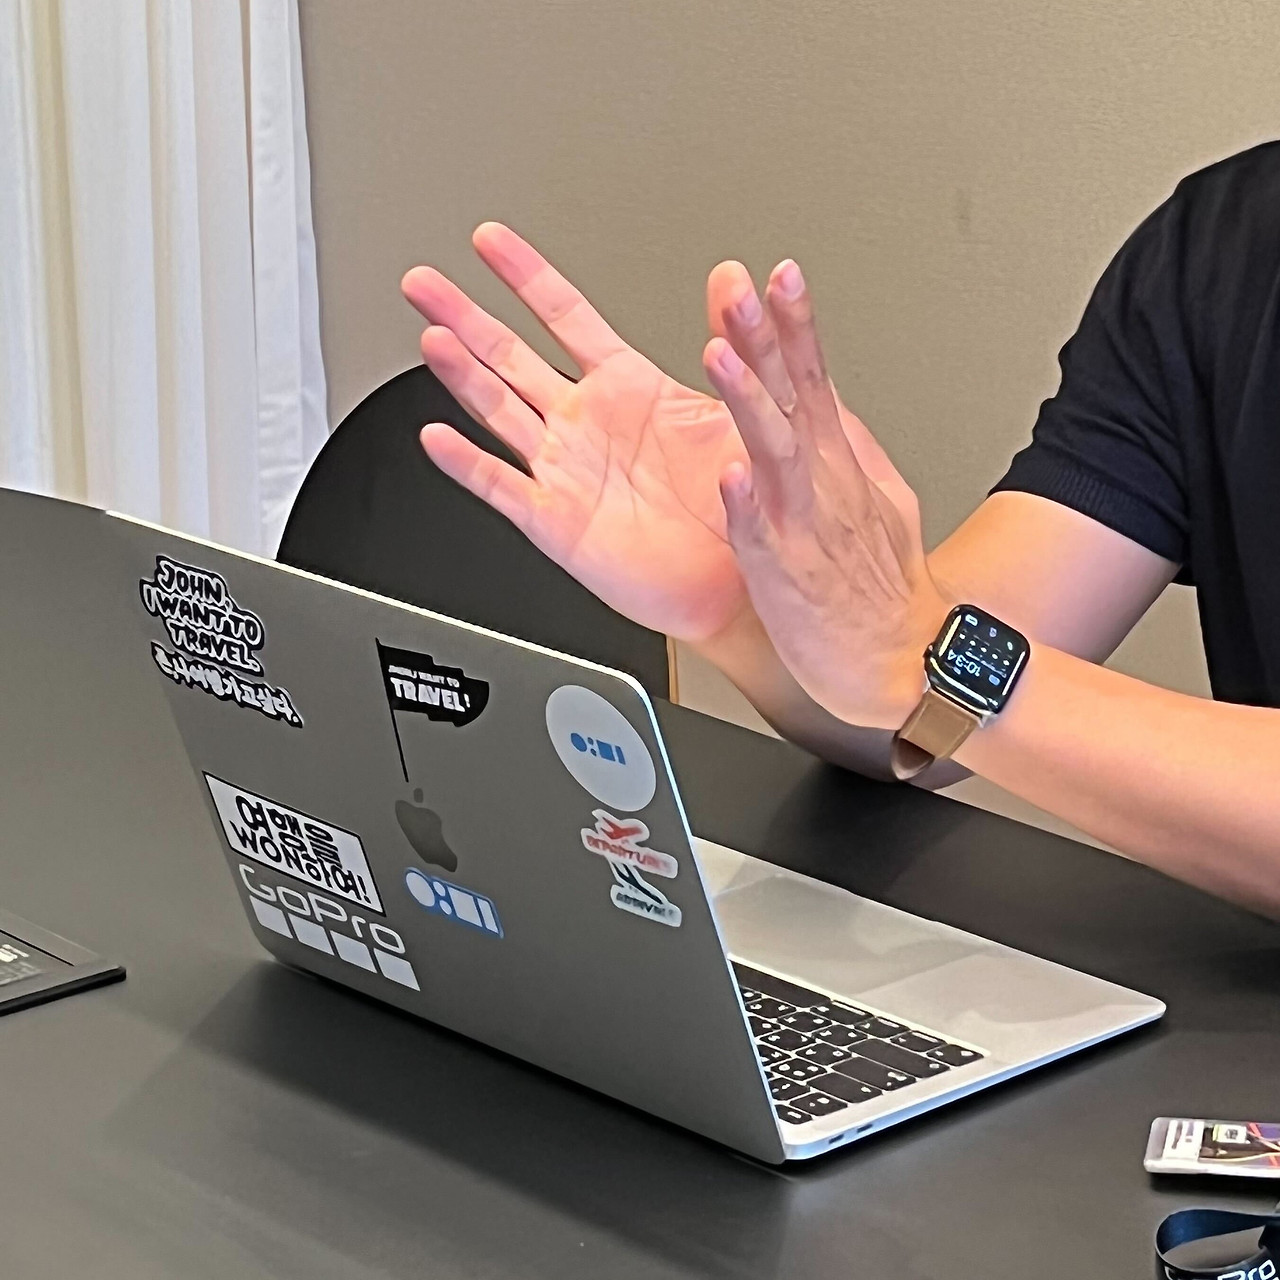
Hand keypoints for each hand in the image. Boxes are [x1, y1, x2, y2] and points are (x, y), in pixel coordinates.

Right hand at [401, 225, 866, 644]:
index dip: (525, 274)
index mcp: (626, 387)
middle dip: (464, 315)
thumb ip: (734, 344)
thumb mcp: (738, 412)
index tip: (491, 240)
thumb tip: (737, 279)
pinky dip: (469, 464)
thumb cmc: (736, 504)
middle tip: (423, 283)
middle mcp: (585, 424)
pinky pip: (504, 487)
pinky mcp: (557, 521)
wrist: (735, 582)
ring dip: (462, 375)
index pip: (563, 315)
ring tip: (433, 338)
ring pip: (499, 410)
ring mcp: (565, 470)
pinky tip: (439, 438)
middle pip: (509, 356)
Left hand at [702, 260, 949, 729]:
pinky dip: (746, 507)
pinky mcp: (790, 576)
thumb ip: (847, 451)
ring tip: (720, 355)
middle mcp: (822, 485)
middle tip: (741, 288)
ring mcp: (806, 526)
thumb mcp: (876, 502)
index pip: (813, 380)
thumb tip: (828, 406)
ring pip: (774, 453)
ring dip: (747, 402)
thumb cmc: (881, 590)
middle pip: (792, 397)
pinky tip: (729, 479)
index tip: (779, 273)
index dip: (795, 325)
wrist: (909, 661)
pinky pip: (761, 537)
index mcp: (837, 465)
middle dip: (766, 336)